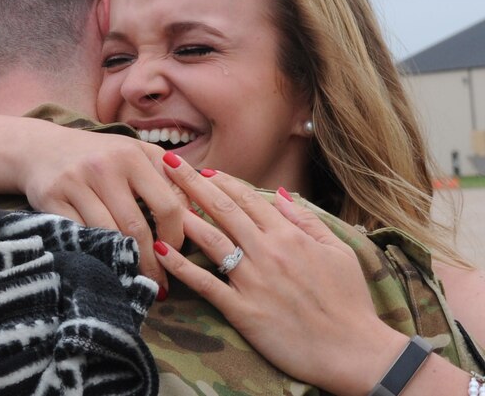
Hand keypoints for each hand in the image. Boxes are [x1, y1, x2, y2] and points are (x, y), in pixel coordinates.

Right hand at [17, 130, 186, 292]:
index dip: (176, 237)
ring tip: (137, 281)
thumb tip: (200, 217)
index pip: (168, 205)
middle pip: (137, 227)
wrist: (40, 148)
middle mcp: (104, 166)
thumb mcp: (134, 154)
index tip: (177, 254)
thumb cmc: (99, 156)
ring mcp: (76, 182)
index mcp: (132, 154)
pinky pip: (81, 236)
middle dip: (152, 262)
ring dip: (126, 264)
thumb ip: (167, 178)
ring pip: (109, 235)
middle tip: (160, 285)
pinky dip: (96, 254)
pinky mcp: (52, 198)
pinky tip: (106, 267)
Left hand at [152, 153, 406, 395]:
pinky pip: (205, 283)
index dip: (222, 182)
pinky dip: (180, 266)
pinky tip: (158, 250)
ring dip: (183, 217)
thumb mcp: (338, 251)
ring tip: (160, 198)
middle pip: (223, 210)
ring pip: (211, 240)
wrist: (355, 351)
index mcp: (289, 237)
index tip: (203, 169)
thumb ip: (307, 220)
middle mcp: (267, 252)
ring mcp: (253, 280)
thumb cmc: (349, 302)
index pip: (248, 199)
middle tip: (169, 162)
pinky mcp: (243, 310)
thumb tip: (280, 193)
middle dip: (193, 183)